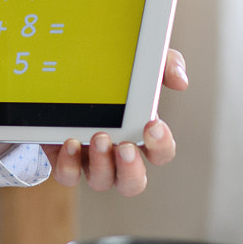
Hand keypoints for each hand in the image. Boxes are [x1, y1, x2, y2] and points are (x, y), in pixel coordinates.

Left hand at [50, 48, 188, 195]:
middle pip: (133, 182)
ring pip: (101, 181)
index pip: (161, 152)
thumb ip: (166, 64)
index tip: (153, 126)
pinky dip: (69, 165)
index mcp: (140, 135)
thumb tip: (180, 81)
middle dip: (131, 168)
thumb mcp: (139, 61)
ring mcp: (90, 159)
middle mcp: (117, 154)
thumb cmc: (111, 73)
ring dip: (102, 164)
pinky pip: (68, 175)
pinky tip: (69, 143)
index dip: (161, 145)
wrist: (62, 71)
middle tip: (126, 147)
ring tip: (98, 137)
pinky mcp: (64, 158)